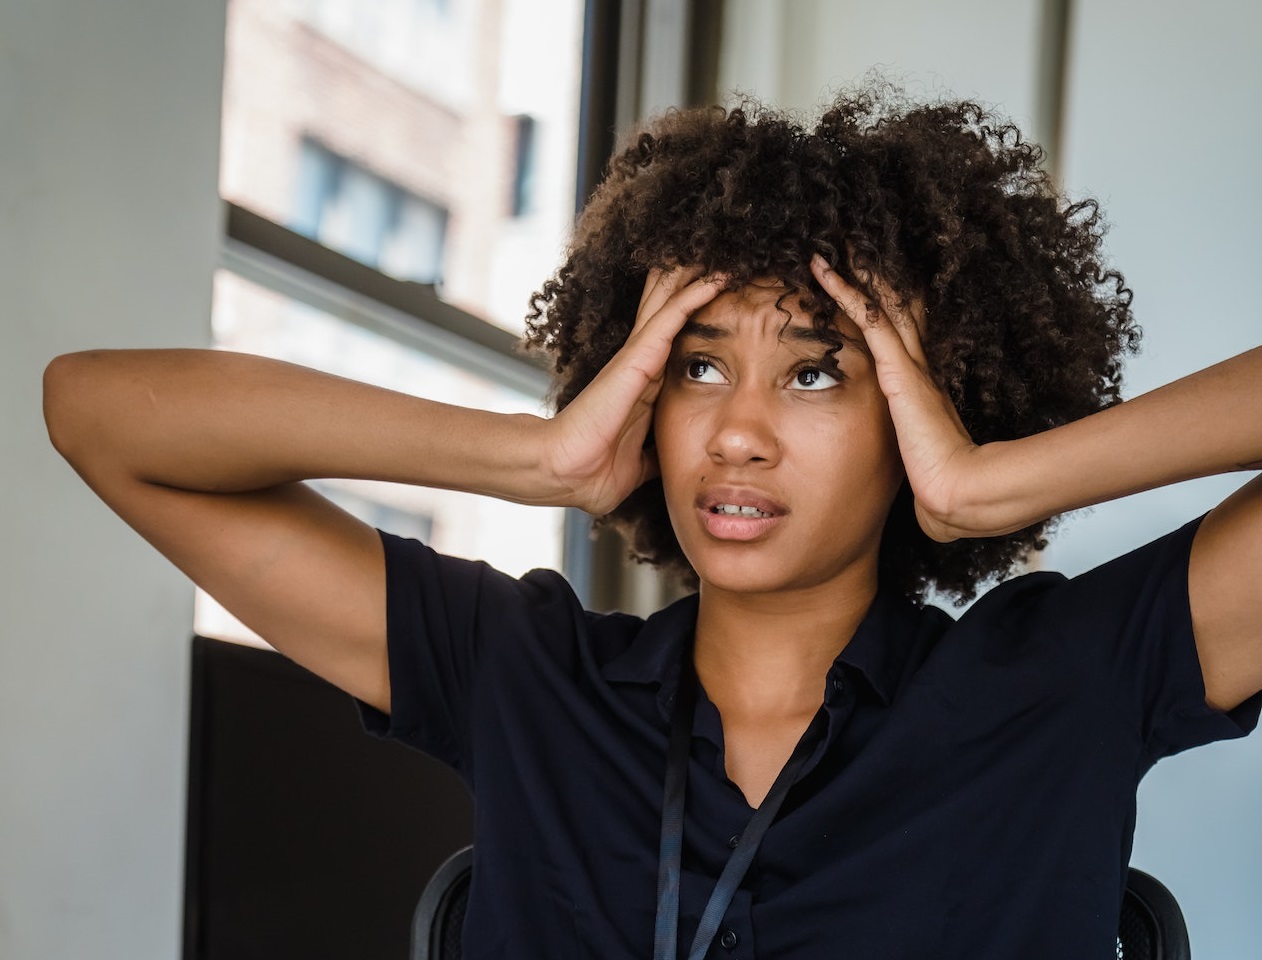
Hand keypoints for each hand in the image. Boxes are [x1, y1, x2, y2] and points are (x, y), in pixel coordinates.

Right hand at [544, 266, 725, 514]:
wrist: (567, 474)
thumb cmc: (592, 471)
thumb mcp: (637, 463)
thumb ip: (654, 454)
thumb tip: (670, 460)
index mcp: (641, 387)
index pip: (671, 341)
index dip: (689, 316)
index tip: (714, 297)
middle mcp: (639, 365)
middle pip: (666, 311)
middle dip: (688, 283)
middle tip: (714, 255)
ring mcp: (637, 358)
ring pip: (670, 303)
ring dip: (694, 277)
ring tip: (718, 250)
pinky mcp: (637, 359)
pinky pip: (672, 318)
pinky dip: (694, 295)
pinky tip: (715, 277)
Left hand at [810, 254, 979, 541]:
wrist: (959, 496)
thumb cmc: (941, 494)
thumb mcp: (915, 472)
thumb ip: (906, 471)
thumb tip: (911, 499)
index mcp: (919, 392)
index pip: (897, 340)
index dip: (882, 310)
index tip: (865, 287)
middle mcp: (916, 370)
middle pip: (893, 309)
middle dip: (872, 277)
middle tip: (850, 243)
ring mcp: (908, 366)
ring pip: (880, 303)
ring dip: (856, 272)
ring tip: (831, 243)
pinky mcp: (897, 370)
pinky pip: (867, 318)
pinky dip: (844, 290)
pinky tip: (821, 268)